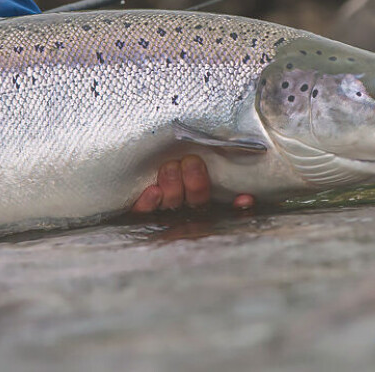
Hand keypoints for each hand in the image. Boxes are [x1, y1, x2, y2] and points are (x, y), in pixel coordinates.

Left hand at [131, 155, 254, 212]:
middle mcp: (183, 211)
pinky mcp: (137, 213)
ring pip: (171, 202)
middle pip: (194, 202)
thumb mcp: (194, 172)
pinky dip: (147, 202)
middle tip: (191, 161)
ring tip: (170, 167)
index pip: (221, 207)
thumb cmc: (168, 167)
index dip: (235, 208)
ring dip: (173, 184)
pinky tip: (152, 191)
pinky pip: (142, 212)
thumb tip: (246, 196)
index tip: (243, 198)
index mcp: (199, 203)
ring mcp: (160, 212)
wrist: (127, 183)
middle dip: (196, 182)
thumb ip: (216, 176)